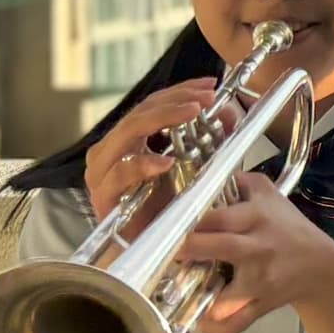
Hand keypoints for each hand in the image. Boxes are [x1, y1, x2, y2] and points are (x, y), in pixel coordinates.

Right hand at [81, 80, 222, 227]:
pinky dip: (144, 164)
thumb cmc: (166, 207)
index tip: (209, 84)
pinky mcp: (103, 195)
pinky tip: (166, 161)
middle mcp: (112, 149)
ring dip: (161, 119)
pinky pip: (120, 173)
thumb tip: (230, 110)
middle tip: (205, 98)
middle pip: (140, 112)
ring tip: (192, 113)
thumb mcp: (194, 166)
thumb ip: (209, 139)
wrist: (148, 247)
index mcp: (129, 139)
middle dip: (175, 101)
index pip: (152, 104)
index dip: (181, 91)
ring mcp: (103, 171)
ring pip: (127, 132)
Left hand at [172, 171, 333, 332]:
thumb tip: (208, 172)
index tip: (162, 225)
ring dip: (198, 299)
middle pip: (219, 246)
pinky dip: (214, 326)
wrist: (320, 266)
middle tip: (159, 253)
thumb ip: (242, 182)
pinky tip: (196, 321)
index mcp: (257, 218)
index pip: (219, 215)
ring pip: (227, 295)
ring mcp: (260, 281)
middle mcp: (258, 248)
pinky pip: (235, 322)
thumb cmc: (288, 228)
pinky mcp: (261, 305)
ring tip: (173, 294)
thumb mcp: (272, 197)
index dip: (188, 220)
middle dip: (187, 250)